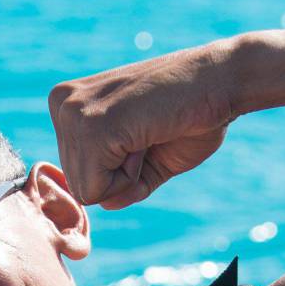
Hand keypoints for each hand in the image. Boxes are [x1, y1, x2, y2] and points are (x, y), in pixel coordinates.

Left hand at [49, 40, 238, 209]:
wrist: (221, 82)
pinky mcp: (91, 125)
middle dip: (120, 174)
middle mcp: (63, 103)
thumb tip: (104, 203)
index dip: (118, 172)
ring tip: (148, 131)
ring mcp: (73, 112)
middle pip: (78, 184)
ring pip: (86, 189)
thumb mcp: (148, 161)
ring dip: (127, 173)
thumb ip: (120, 185)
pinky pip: (96, 188)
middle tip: (150, 133)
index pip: (77, 174)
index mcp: (70, 106)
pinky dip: (130, 176)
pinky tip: (148, 136)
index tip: (144, 134)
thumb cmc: (190, 117)